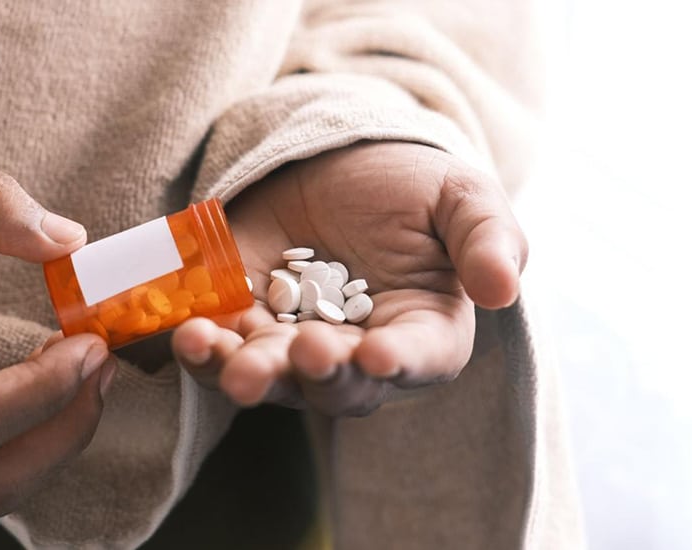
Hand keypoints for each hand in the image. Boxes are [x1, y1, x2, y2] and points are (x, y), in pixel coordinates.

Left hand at [172, 142, 526, 415]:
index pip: (419, 358)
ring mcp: (295, 345)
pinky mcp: (244, 325)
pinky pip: (222, 350)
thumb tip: (503, 290)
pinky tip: (188, 333)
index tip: (377, 355)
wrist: (339, 163)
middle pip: (339, 385)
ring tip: (222, 357)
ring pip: (273, 378)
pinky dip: (203, 349)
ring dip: (247, 373)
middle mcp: (359, 356)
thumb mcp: (462, 197)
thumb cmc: (413, 187)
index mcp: (424, 332)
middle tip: (301, 353)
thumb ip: (488, 239)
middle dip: (317, 374)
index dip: (399, 362)